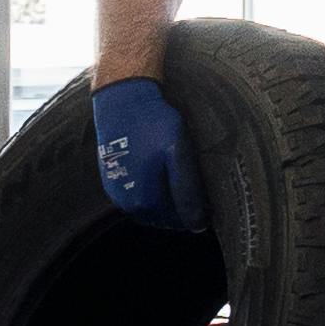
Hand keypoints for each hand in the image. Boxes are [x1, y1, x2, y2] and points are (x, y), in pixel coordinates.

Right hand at [89, 77, 201, 229]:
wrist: (122, 101)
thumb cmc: (152, 124)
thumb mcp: (178, 155)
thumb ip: (187, 191)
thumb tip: (198, 224)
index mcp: (145, 201)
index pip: (181, 221)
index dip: (199, 213)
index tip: (212, 200)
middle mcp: (127, 204)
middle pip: (165, 218)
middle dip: (183, 209)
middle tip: (199, 189)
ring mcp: (117, 192)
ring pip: (151, 210)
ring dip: (168, 202)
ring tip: (182, 181)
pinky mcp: (113, 180)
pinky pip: (137, 197)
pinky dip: (153, 193)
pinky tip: (162, 176)